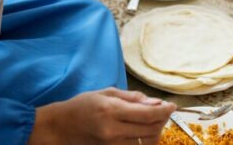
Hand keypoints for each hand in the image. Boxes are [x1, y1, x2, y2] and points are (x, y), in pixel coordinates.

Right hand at [29, 88, 175, 144]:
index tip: (173, 106)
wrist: (60, 128)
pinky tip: (145, 132)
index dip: (165, 110)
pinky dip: (146, 141)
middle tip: (165, 111)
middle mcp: (113, 131)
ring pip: (146, 142)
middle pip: (151, 129)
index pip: (148, 114)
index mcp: (111, 111)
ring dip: (157, 131)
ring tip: (155, 121)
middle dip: (163, 120)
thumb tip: (156, 103)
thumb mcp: (106, 93)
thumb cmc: (82, 106)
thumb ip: (132, 98)